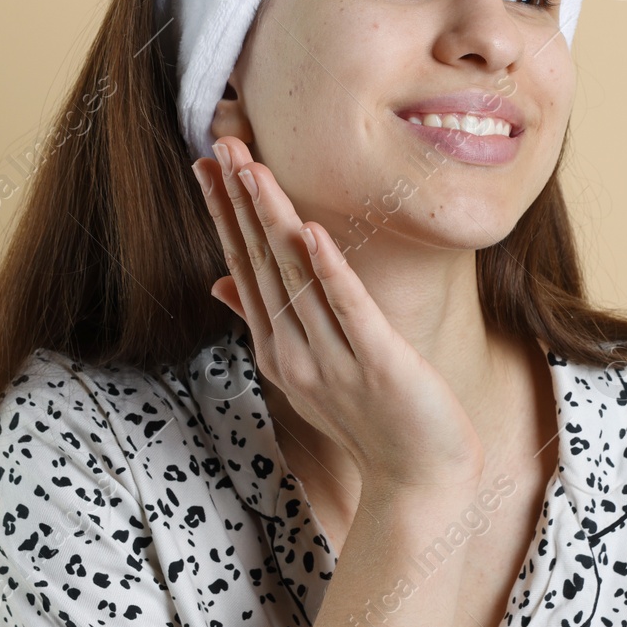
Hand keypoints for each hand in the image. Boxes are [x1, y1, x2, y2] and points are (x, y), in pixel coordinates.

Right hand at [191, 137, 484, 493]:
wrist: (419, 481)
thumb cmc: (371, 421)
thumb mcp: (308, 370)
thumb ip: (266, 323)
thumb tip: (218, 283)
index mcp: (278, 348)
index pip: (243, 266)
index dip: (226, 213)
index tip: (208, 164)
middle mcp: (294, 352)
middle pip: (261, 264)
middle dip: (238, 202)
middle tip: (219, 145)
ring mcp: (333, 360)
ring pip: (296, 278)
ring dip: (273, 221)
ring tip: (253, 171)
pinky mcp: (379, 364)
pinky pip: (350, 310)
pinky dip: (331, 271)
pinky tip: (314, 232)